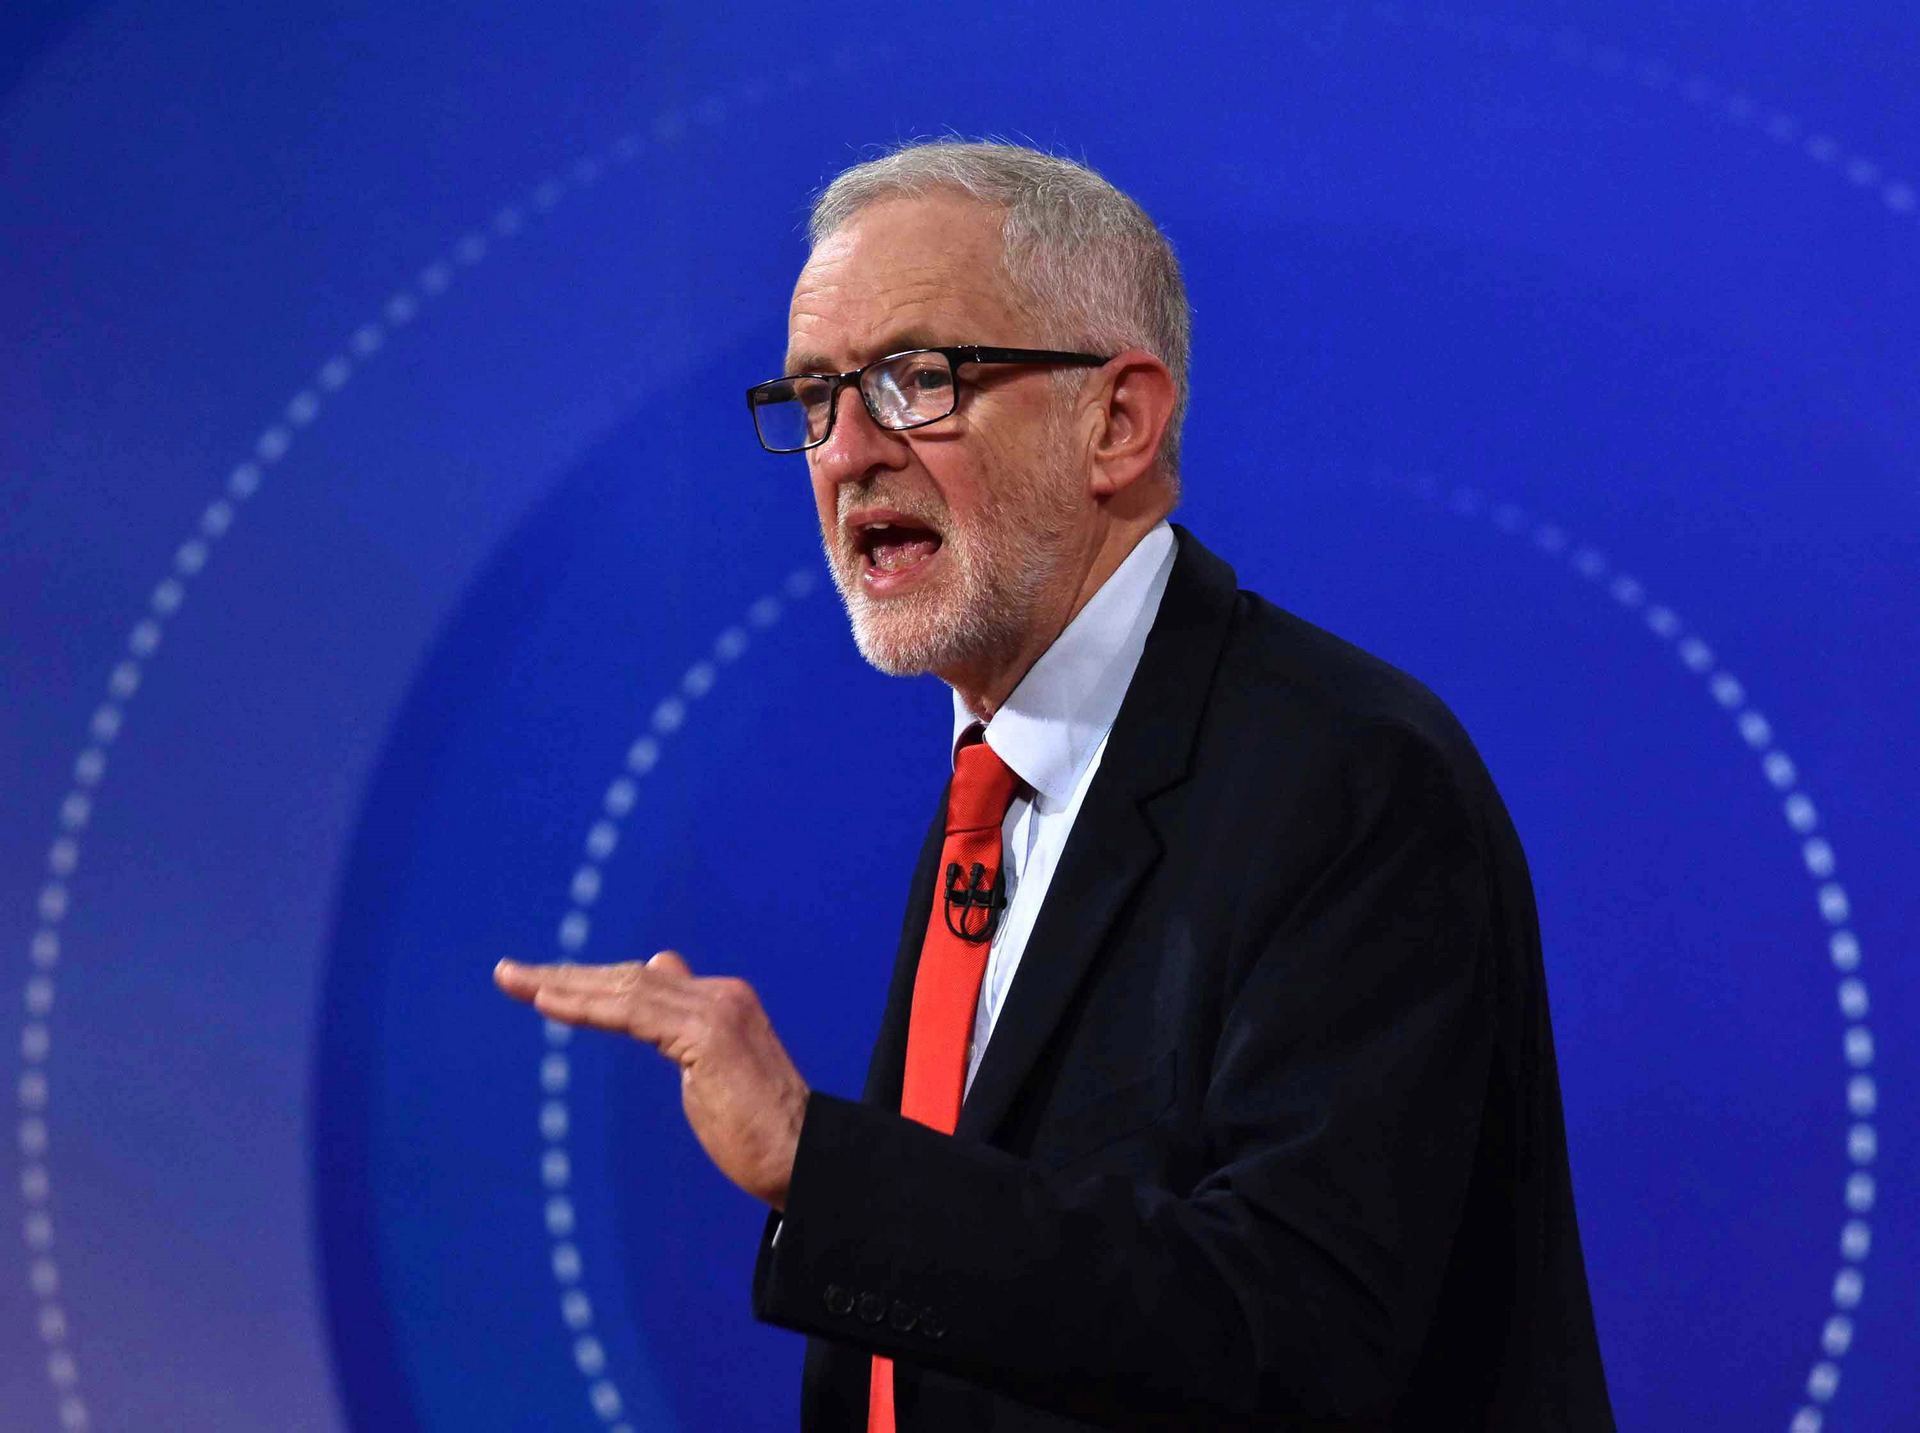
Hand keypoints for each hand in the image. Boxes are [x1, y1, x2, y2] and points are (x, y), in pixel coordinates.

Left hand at [494, 951, 808, 1208]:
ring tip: (516, 982)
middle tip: (510, 975)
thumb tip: (658, 997)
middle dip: (566, 976)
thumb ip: (682, 1034)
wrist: (805, 1160)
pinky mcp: (708, 1034)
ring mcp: (717, 1010)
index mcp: (723, 1002)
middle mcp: (720, 995)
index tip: (543, 984)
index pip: (644, 981)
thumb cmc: (760, 1134)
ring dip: (563, 984)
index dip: (592, 981)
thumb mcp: (712, 1076)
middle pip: (629, 978)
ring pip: (626, 988)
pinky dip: (587, 1005)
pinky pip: (633, 1012)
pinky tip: (547, 1002)